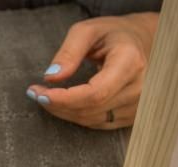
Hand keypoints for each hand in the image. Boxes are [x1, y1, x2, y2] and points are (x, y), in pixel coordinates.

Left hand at [27, 12, 158, 128]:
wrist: (141, 43)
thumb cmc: (112, 35)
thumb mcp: (88, 31)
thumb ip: (68, 52)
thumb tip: (51, 77)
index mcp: (130, 63)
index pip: (94, 93)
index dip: (64, 99)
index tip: (39, 93)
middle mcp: (138, 88)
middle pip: (89, 109)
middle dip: (56, 104)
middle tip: (35, 92)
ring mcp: (137, 105)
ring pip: (90, 119)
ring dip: (62, 111)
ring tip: (46, 95)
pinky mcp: (131, 116)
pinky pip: (96, 123)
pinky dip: (74, 115)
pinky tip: (63, 104)